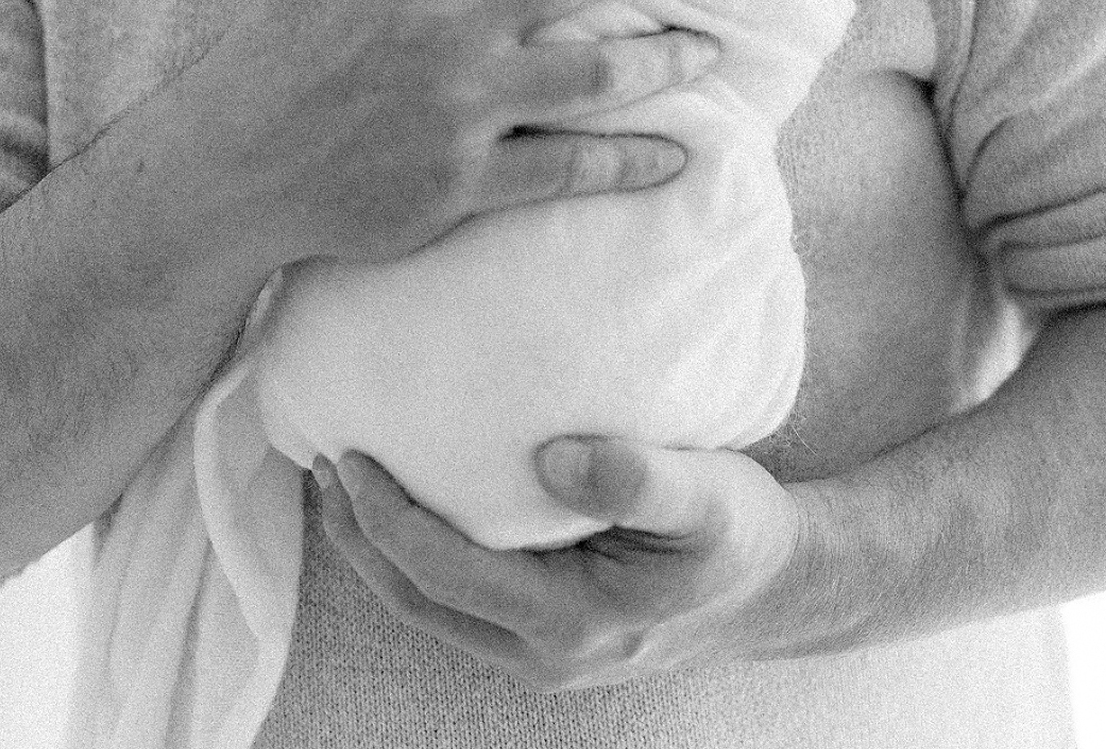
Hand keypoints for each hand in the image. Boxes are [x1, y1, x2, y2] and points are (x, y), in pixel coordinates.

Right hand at [178, 0, 727, 281]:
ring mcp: (462, 105)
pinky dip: (632, 162)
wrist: (230, 163)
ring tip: (712, 46)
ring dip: (669, 56)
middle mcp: (450, 21)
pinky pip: (568, 170)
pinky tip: (680, 153)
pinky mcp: (464, 181)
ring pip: (597, 72)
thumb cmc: (273, 40)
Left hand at [315, 434, 806, 690]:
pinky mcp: (547, 633)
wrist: (783, 587)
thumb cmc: (742, 532)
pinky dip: (416, 556)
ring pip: (430, 607)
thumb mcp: (709, 494)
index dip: (386, 515)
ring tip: (343, 482)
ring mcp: (542, 652)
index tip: (350, 452)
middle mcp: (544, 652)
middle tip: (322, 460)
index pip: (444, 571)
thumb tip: (551, 456)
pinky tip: (409, 506)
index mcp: (571, 621)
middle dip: (359, 535)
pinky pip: (458, 600)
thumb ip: (637, 475)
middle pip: (417, 600)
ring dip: (379, 549)